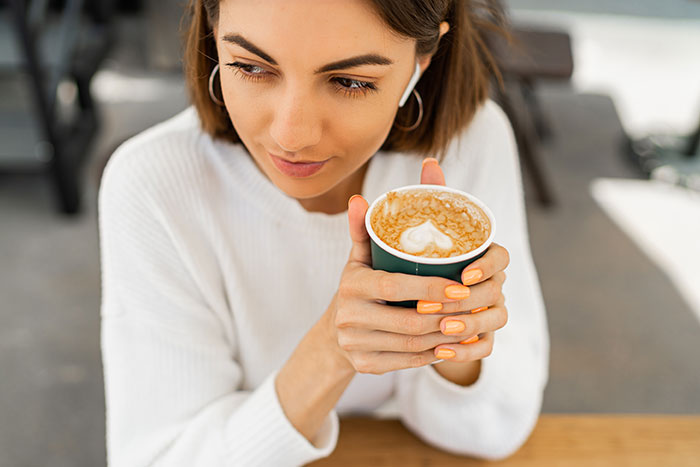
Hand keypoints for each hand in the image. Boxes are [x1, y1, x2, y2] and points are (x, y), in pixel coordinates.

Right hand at [327, 196, 470, 374]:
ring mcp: (355, 344)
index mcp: (351, 284)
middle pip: (408, 321)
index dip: (430, 288)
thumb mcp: (360, 256)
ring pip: (412, 345)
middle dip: (447, 315)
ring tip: (470, 324)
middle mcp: (349, 316)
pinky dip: (435, 354)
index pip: (394, 286)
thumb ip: (364, 228)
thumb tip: (360, 198)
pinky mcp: (364, 366)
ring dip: (446, 336)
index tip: (462, 285)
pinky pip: (408, 362)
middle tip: (474, 307)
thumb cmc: (361, 285)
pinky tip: (452, 344)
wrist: (335, 332)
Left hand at [418, 158, 509, 364]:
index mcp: (478, 256)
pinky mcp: (478, 337)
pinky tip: (443, 352)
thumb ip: (401, 211)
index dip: (488, 265)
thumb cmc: (404, 267)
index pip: (500, 256)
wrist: (400, 308)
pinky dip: (466, 351)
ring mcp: (487, 310)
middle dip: (473, 299)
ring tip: (443, 328)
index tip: (465, 273)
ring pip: (496, 318)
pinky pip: (483, 347)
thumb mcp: (397, 241)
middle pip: (498, 290)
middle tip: (442, 304)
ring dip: (471, 324)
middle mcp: (488, 283)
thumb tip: (400, 176)